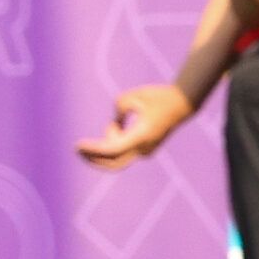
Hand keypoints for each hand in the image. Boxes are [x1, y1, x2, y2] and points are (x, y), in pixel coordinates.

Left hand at [76, 84, 194, 170]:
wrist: (181, 104)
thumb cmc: (158, 97)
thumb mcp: (132, 97)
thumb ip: (117, 110)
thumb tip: (115, 123)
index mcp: (141, 137)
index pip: (111, 150)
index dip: (93, 150)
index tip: (78, 146)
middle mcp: (144, 148)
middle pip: (113, 161)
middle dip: (94, 158)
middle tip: (77, 149)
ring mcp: (146, 151)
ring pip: (118, 151)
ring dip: (111, 137)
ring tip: (120, 119)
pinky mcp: (145, 149)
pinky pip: (124, 149)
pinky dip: (117, 139)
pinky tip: (118, 126)